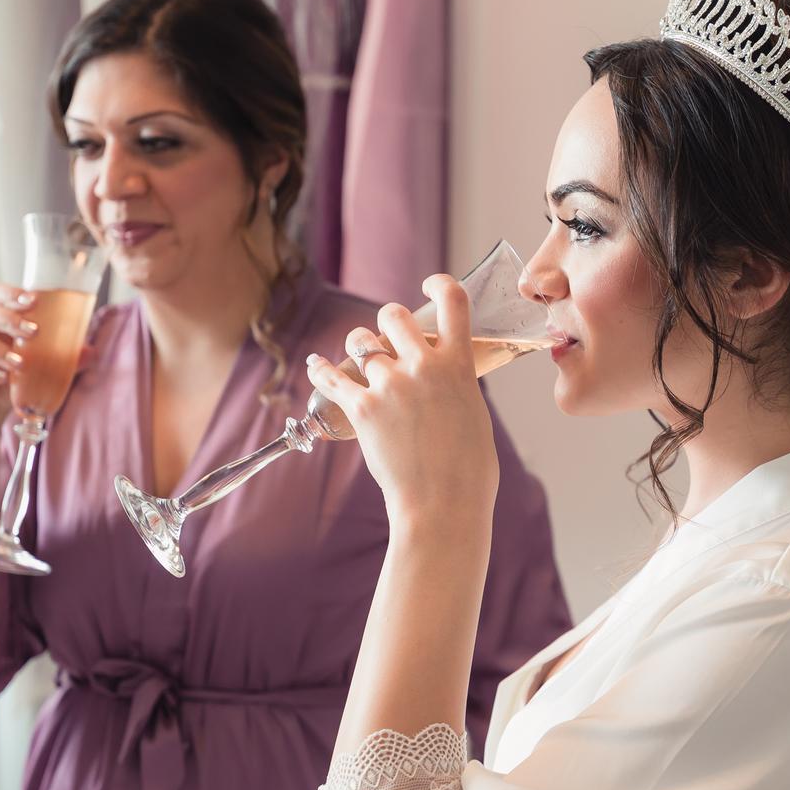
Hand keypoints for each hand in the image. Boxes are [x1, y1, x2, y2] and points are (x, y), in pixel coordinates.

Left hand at [304, 276, 499, 527]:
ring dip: (357, 348)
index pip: (454, 301)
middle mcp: (423, 366)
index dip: (439, 284)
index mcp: (459, 366)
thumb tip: (444, 388)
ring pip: (359, 343)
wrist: (443, 505)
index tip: (430, 285)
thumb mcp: (474, 416)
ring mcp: (390, 385)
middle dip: (386, 321)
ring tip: (357, 361)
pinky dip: (320, 370)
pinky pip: (331, 377)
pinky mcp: (360, 409)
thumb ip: (457, 390)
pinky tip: (315, 366)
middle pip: (393, 315)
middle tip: (384, 335)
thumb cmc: (468, 473)